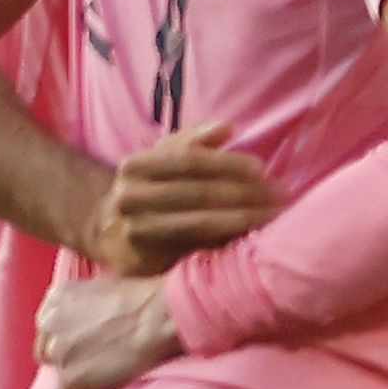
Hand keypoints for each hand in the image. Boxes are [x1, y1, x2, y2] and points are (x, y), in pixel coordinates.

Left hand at [37, 277, 182, 388]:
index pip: (49, 327)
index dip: (70, 338)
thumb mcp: (102, 287)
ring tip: (104, 375)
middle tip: (97, 361)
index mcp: (56, 298)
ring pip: (56, 375)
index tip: (89, 343)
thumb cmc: (143, 299)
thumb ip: (82, 303)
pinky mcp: (70, 380)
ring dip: (77, 377)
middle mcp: (49, 324)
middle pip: (47, 352)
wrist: (159, 318)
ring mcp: (59, 353)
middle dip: (69, 358)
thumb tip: (87, 318)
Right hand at [89, 125, 280, 273]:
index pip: (188, 160)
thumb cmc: (149, 190)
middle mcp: (131, 197)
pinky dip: (228, 242)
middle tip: (279, 193)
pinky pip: (196, 249)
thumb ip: (193, 141)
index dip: (227, 163)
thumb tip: (227, 128)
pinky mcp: (148, 260)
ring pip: (199, 223)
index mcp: (136, 166)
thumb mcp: (162, 160)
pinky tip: (253, 239)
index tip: (261, 167)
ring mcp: (138, 231)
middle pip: (197, 193)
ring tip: (274, 215)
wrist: (108, 234)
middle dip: (244, 193)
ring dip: (243, 219)